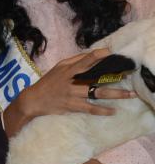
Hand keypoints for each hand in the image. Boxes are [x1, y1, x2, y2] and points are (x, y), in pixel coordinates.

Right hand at [3, 48, 135, 136]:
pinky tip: (113, 111)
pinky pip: (90, 108)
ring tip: (129, 94)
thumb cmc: (48, 82)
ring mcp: (73, 94)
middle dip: (113, 76)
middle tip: (129, 75)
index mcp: (68, 69)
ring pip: (97, 93)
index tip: (111, 52)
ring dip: (115, 94)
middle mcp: (72, 80)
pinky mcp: (72, 105)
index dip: (98, 55)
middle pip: (96, 77)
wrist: (34, 100)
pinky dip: (102, 110)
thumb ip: (74, 61)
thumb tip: (91, 55)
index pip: (85, 60)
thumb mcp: (58, 68)